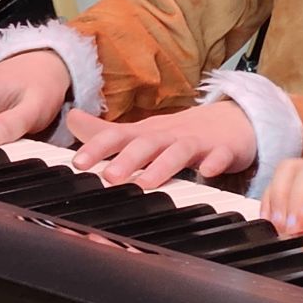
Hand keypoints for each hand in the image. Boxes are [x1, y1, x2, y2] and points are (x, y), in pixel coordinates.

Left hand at [68, 101, 255, 189]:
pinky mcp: (223, 150)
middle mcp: (169, 136)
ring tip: (146, 183)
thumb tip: (70, 119)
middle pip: (148, 144)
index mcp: (147, 133)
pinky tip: (208, 172)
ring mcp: (198, 142)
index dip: (98, 148)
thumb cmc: (179, 132)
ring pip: (179, 152)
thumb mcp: (141, 131)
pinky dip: (214, 162)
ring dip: (163, 166)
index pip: (120, 137)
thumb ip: (106, 132)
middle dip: (128, 159)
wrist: (232, 120)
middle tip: (109, 177)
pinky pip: (220, 156)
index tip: (78, 163)